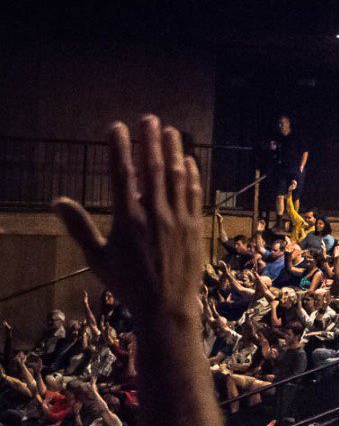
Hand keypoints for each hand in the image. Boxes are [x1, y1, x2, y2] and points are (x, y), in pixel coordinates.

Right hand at [55, 117, 204, 321]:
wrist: (167, 307)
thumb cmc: (127, 284)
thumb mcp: (97, 257)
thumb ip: (79, 227)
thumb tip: (57, 202)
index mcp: (128, 219)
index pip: (123, 174)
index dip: (120, 148)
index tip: (117, 127)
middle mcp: (155, 214)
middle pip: (153, 169)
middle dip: (151, 141)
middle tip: (149, 118)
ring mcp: (178, 219)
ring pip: (177, 177)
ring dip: (174, 152)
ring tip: (172, 131)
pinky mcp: (194, 227)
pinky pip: (194, 195)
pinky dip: (191, 176)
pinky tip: (189, 162)